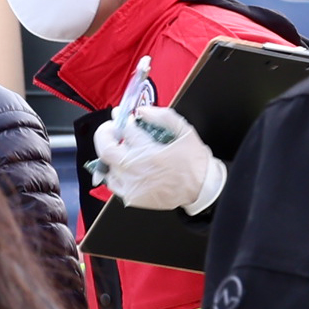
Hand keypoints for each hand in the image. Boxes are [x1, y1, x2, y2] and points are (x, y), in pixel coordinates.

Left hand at [102, 107, 226, 213]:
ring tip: (120, 148)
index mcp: (149, 152)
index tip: (126, 117)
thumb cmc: (194, 162)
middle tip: (111, 128)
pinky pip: (113, 183)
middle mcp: (137, 170)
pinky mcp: (133, 197)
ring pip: (107, 167)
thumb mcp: (184, 131)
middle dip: (104, 134)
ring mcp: (132, 185)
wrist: (203, 188)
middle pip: (105, 149)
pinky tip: (124, 166)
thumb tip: (142, 111)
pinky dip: (114, 173)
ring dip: (111, 155)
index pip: (126, 130)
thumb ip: (163, 116)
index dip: (124, 120)